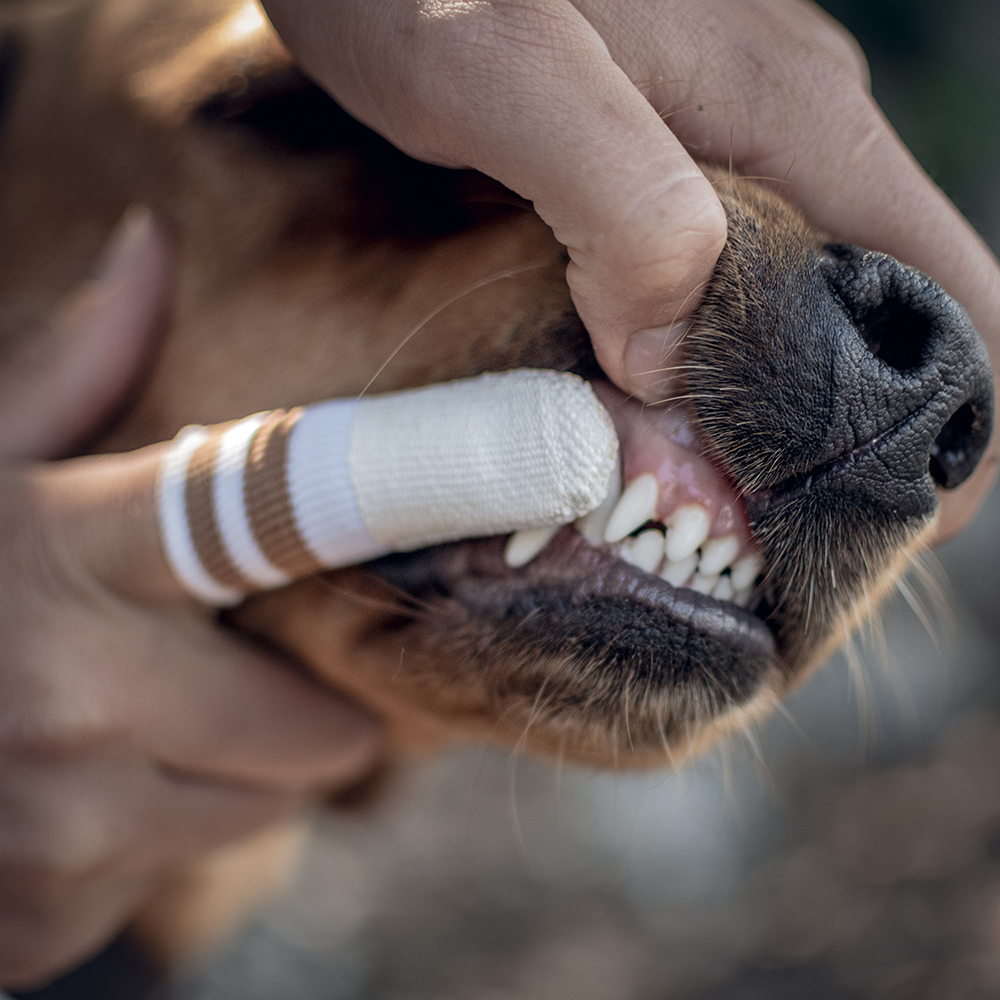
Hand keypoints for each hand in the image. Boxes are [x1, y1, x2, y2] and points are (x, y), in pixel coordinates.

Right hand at [0, 210, 379, 986]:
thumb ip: (71, 363)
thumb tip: (150, 240)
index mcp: (74, 548)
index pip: (285, 509)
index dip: (414, 487)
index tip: (533, 465)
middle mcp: (81, 693)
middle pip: (313, 740)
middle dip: (284, 720)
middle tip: (209, 674)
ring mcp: (57, 826)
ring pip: (244, 818)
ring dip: (207, 780)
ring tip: (118, 727)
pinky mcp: (35, 918)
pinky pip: (156, 881)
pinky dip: (130, 844)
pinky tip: (56, 793)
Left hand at [261, 0, 999, 542]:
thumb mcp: (507, 79)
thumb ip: (620, 205)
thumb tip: (668, 360)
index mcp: (794, 120)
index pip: (950, 290)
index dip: (953, 423)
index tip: (891, 529)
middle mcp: (788, 127)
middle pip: (883, 307)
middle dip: (851, 433)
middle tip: (770, 535)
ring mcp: (729, 136)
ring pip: (801, 294)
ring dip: (772, 401)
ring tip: (710, 491)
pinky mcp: (663, 148)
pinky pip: (728, 268)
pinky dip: (711, 351)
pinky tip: (648, 397)